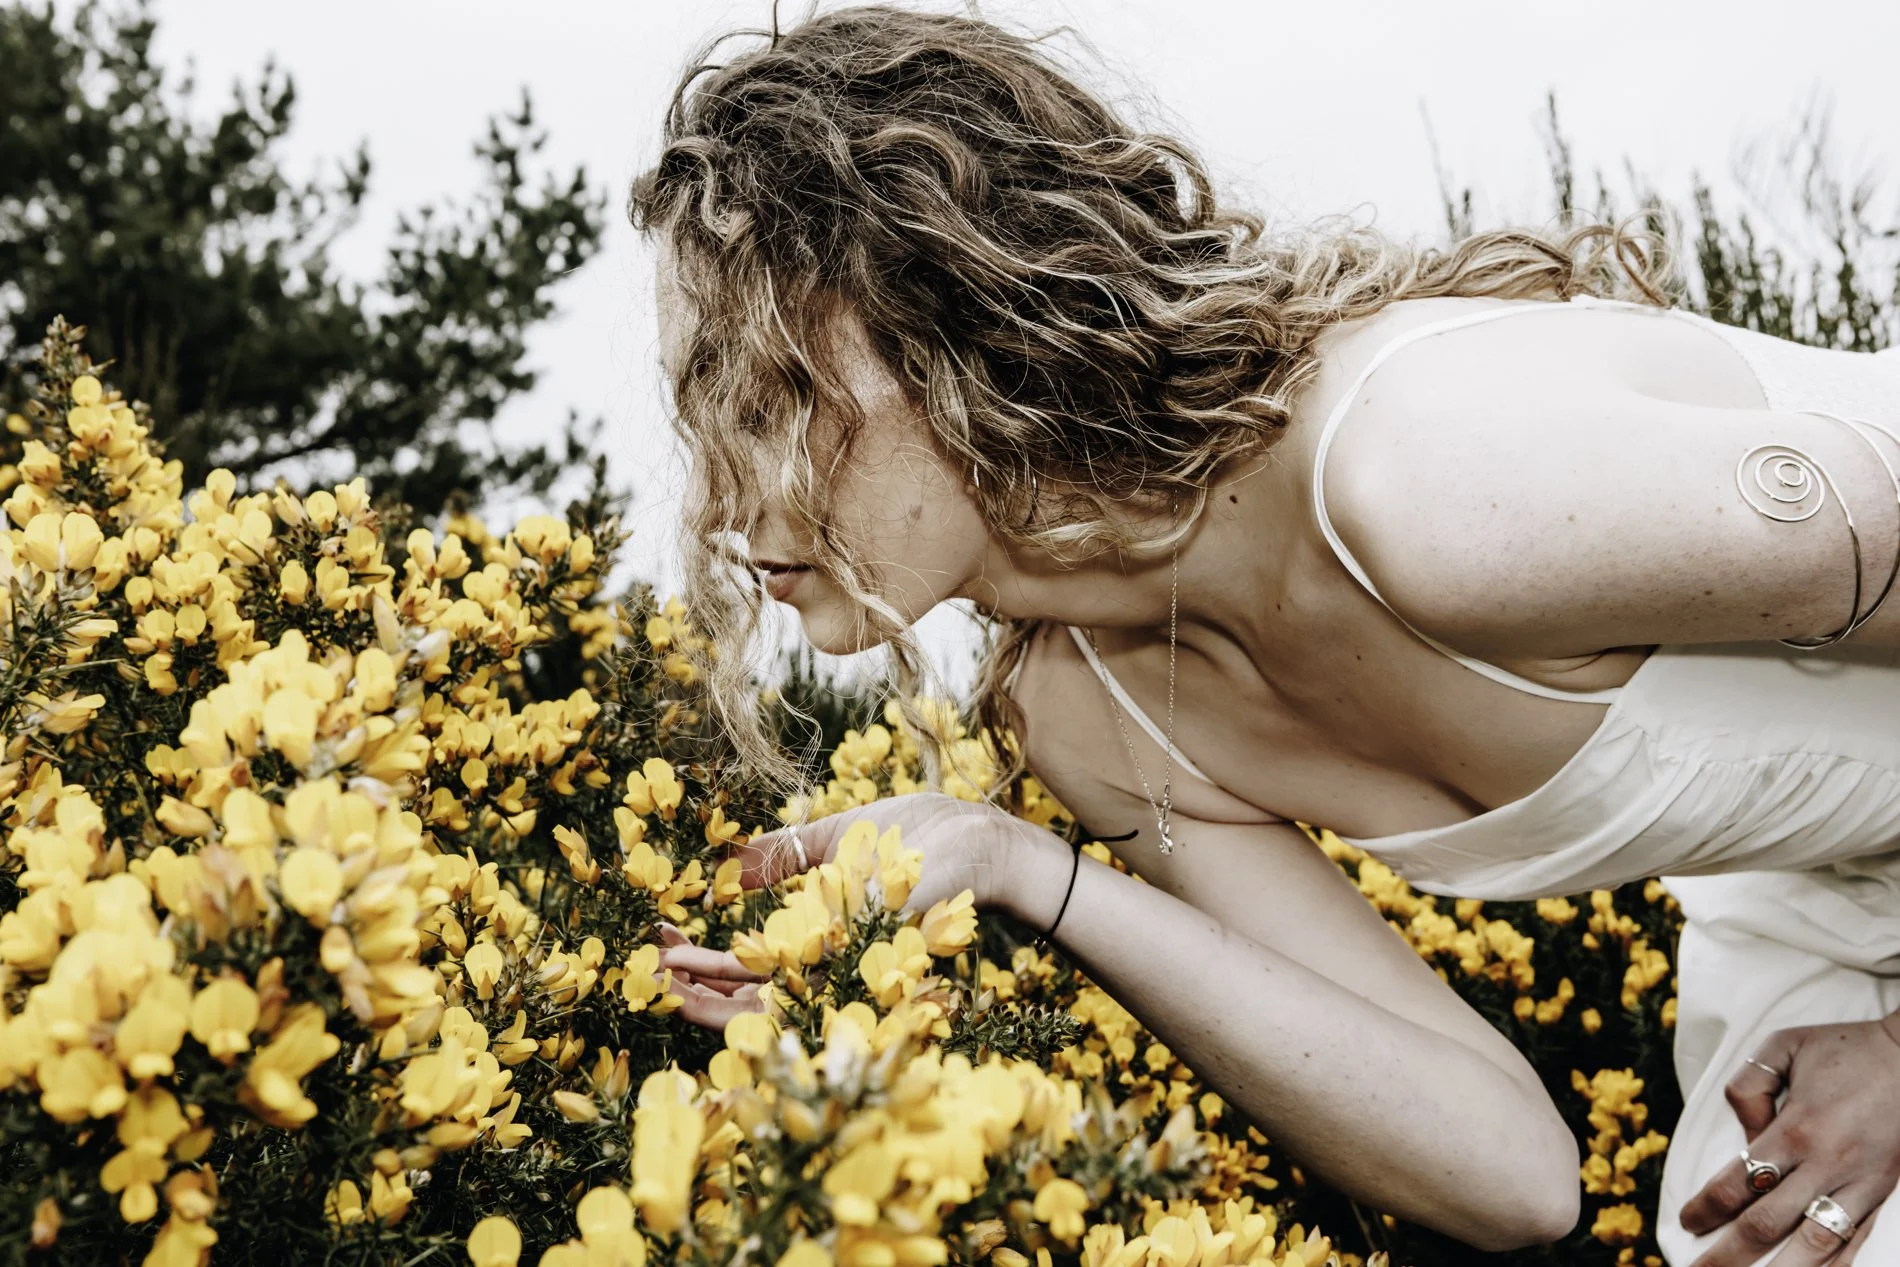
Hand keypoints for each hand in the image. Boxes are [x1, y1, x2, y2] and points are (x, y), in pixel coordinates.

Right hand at [658, 793, 1031, 1031]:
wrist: (977, 841)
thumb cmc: (919, 840)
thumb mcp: (834, 842)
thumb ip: (783, 857)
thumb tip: (727, 865)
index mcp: (824, 940)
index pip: (755, 970)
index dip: (707, 965)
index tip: (664, 945)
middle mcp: (833, 968)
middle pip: (752, 1000)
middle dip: (695, 990)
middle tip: (648, 972)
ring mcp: (844, 973)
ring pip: (766, 1007)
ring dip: (708, 998)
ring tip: (662, 980)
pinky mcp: (858, 964)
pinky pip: (798, 989)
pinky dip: (747, 992)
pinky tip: (703, 979)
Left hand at [1680, 1016, 1899, 1264]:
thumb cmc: (1846, 1048)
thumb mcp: (1784, 1046)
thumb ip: (1750, 1086)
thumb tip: (1744, 1134)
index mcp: (1795, 1129)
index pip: (1738, 1182)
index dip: (1707, 1208)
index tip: (1688, 1222)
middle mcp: (1827, 1165)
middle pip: (1767, 1225)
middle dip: (1728, 1255)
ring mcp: (1861, 1185)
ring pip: (1814, 1246)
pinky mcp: (1886, 1193)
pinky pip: (1858, 1241)